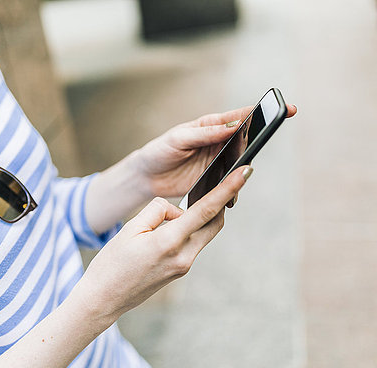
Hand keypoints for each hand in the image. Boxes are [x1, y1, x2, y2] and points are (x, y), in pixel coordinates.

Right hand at [76, 166, 251, 321]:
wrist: (104, 298)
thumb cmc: (111, 264)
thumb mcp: (130, 228)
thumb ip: (158, 211)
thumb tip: (177, 210)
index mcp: (168, 242)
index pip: (206, 210)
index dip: (228, 188)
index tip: (245, 172)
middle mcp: (183, 257)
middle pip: (214, 222)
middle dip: (220, 202)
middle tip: (218, 183)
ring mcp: (184, 266)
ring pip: (202, 233)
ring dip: (196, 218)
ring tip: (168, 216)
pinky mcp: (180, 271)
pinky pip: (191, 244)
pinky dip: (185, 231)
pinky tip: (163, 232)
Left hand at [131, 105, 296, 199]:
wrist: (146, 177)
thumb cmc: (159, 151)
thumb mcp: (179, 138)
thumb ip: (205, 133)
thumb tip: (232, 126)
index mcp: (211, 126)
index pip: (242, 116)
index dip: (263, 112)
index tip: (286, 108)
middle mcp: (219, 142)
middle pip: (247, 139)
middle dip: (260, 140)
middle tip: (263, 144)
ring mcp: (218, 161)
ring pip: (241, 162)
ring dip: (245, 167)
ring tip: (244, 172)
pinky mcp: (214, 180)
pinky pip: (230, 182)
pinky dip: (234, 187)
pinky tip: (232, 194)